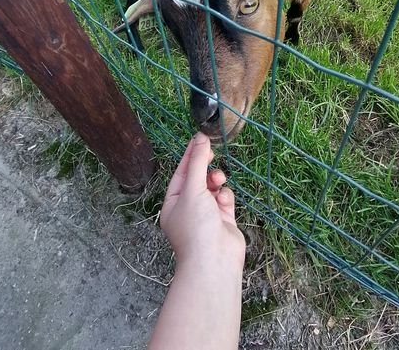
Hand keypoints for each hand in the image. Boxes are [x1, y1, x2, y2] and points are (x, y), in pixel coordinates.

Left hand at [160, 132, 245, 268]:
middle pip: (197, 179)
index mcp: (173, 203)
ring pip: (213, 188)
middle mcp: (188, 209)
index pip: (181, 173)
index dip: (190, 155)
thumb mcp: (192, 189)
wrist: (214, 261)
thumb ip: (197, 163)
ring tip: (218, 180)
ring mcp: (206, 215)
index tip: (199, 138)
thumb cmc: (196, 226)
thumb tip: (200, 139)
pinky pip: (225, 200)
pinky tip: (224, 199)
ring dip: (216, 181)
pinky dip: (226, 196)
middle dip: (205, 167)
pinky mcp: (223, 220)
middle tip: (212, 151)